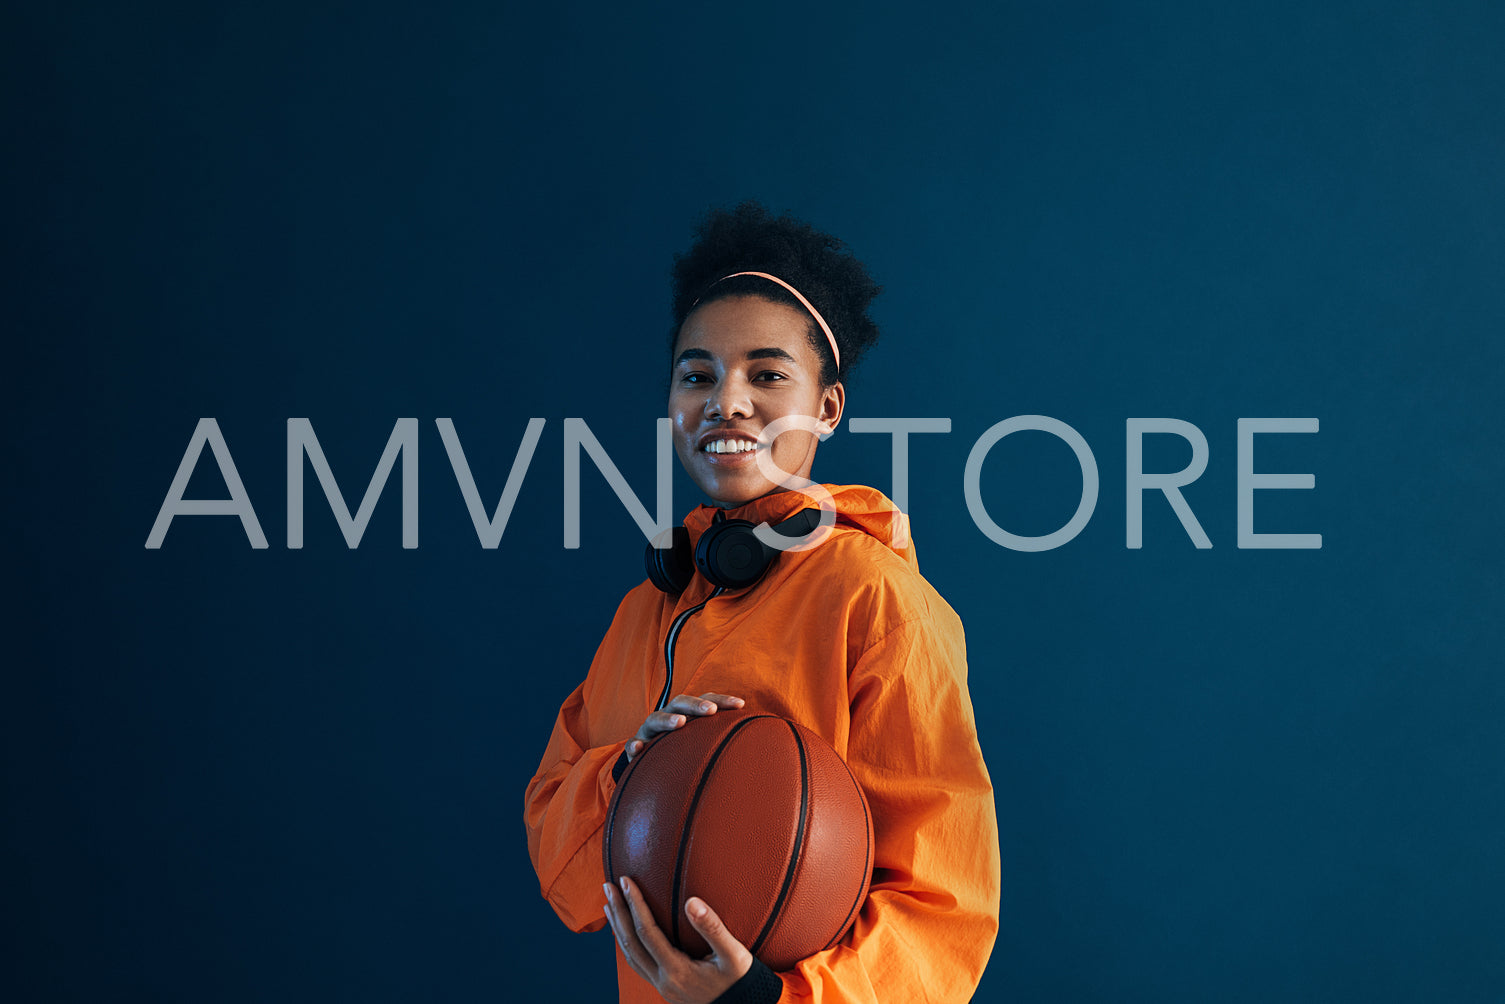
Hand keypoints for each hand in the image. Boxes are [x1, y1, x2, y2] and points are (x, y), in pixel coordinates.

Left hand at [603, 876, 752, 1003]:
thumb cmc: (741, 980)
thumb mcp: (734, 954)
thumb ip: (713, 927)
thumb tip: (691, 901)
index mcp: (677, 971)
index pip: (647, 932)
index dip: (635, 904)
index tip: (627, 880)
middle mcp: (663, 981)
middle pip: (631, 943)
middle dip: (618, 912)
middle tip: (608, 886)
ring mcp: (661, 986)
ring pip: (630, 955)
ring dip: (618, 927)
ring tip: (609, 904)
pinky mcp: (664, 987)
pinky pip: (638, 963)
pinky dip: (627, 943)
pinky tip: (626, 931)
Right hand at [625, 693, 743, 761]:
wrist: (652, 763)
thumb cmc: (687, 750)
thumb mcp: (706, 741)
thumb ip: (727, 737)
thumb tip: (763, 741)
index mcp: (689, 713)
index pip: (707, 701)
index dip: (723, 700)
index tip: (741, 705)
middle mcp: (670, 717)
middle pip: (681, 703)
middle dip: (696, 705)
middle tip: (711, 711)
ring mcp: (651, 731)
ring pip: (656, 719)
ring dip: (668, 720)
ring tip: (680, 723)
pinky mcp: (637, 747)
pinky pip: (634, 744)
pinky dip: (635, 745)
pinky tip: (639, 749)